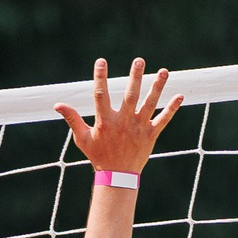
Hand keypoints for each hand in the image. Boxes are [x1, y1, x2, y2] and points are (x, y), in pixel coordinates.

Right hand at [55, 57, 182, 176]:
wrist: (117, 176)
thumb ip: (72, 119)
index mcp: (105, 121)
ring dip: (157, 87)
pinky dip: (172, 108)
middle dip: (135, 77)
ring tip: (164, 71)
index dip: (100, 77)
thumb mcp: (82, 138)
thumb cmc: (98, 155)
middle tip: (139, 61)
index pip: (100, 95)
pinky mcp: (150, 135)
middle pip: (130, 96)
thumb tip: (57, 105)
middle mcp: (123, 122)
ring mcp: (139, 128)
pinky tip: (180, 96)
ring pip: (150, 104)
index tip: (101, 61)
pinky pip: (164, 120)